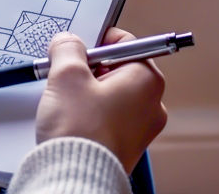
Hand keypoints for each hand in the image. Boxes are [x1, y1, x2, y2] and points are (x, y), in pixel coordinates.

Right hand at [33, 28, 167, 170]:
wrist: (77, 177)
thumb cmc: (81, 131)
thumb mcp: (67, 75)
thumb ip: (68, 49)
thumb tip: (68, 42)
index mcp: (147, 80)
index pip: (125, 43)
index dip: (96, 41)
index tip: (77, 48)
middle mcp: (151, 104)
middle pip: (117, 69)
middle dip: (89, 69)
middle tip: (67, 76)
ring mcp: (140, 128)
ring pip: (110, 94)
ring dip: (87, 92)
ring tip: (67, 101)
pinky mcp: (125, 145)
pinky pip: (107, 117)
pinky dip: (90, 114)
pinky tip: (73, 119)